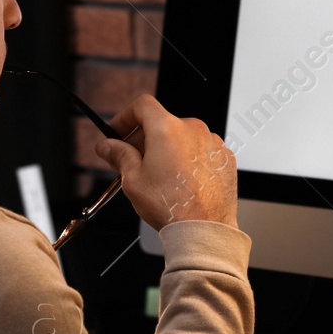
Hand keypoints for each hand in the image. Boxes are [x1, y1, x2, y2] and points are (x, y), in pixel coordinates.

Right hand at [93, 94, 236, 230]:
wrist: (203, 228)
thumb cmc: (172, 206)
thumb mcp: (133, 180)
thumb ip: (119, 155)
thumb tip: (107, 146)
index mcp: (167, 129)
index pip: (142, 105)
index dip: (125, 116)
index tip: (119, 132)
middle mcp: (193, 129)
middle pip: (162, 122)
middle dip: (144, 138)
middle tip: (133, 160)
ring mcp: (212, 142)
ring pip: (183, 137)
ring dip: (168, 149)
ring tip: (159, 176)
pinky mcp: (224, 157)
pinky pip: (201, 150)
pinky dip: (188, 159)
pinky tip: (181, 180)